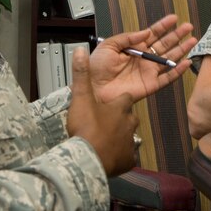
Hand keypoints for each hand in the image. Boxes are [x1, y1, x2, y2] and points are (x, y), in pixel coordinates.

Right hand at [67, 45, 137, 175]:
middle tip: (105, 122)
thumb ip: (82, 74)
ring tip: (106, 139)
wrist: (88, 158)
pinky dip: (120, 154)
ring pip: (128, 135)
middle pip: (129, 117)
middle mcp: (129, 122)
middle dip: (120, 118)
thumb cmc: (86, 127)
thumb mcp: (81, 97)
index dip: (118, 100)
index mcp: (120, 106)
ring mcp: (130, 141)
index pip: (125, 98)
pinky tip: (110, 155)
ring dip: (119, 136)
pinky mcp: (128, 159)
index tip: (110, 103)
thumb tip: (80, 51)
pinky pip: (127, 155)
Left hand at [88, 14, 196, 103]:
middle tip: (188, 26)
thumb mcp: (108, 46)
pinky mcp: (150, 85)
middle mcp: (144, 58)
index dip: (163, 26)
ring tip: (193, 40)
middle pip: (164, 45)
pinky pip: (167, 78)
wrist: (93, 89)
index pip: (152, 34)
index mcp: (133, 47)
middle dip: (177, 35)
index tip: (174, 18)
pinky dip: (178, 71)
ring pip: (169, 59)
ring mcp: (148, 72)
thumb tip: (146, 32)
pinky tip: (187, 62)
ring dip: (181, 49)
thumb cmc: (96, 68)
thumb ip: (127, 38)